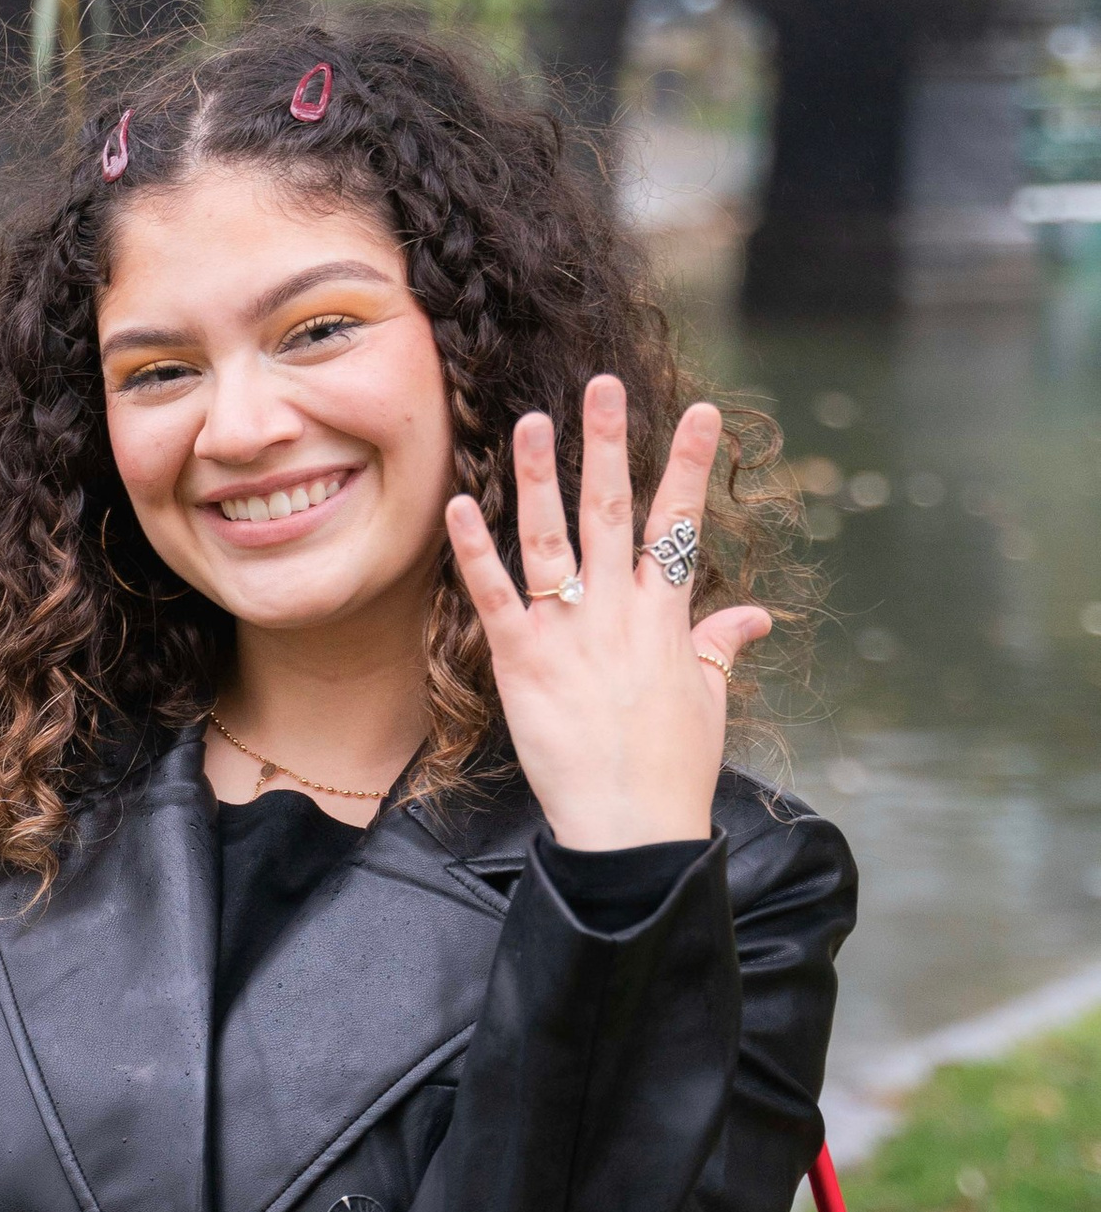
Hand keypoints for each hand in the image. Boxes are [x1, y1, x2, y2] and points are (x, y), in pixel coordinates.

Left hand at [445, 376, 769, 850]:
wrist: (630, 827)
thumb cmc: (671, 767)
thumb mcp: (706, 699)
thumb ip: (719, 646)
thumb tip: (752, 616)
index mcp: (666, 616)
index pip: (681, 523)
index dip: (691, 464)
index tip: (702, 412)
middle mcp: (618, 612)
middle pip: (615, 511)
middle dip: (611, 444)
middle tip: (603, 384)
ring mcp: (567, 633)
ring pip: (553, 539)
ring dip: (542, 477)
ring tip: (533, 420)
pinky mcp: (520, 662)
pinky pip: (494, 595)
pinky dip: (474, 551)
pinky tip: (459, 505)